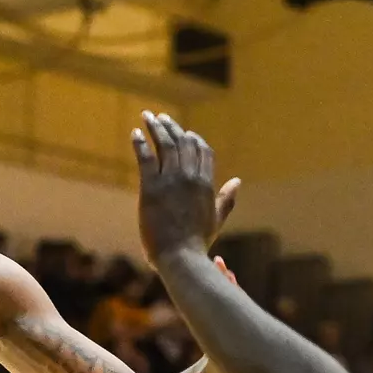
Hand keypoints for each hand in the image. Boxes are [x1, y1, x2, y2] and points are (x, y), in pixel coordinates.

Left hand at [132, 111, 239, 264]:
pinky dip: (140, 143)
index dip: (192, 138)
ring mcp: (171, 181)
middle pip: (182, 142)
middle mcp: (190, 177)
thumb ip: (227, 198)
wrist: (180, 257)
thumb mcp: (217, 218)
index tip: (183, 131)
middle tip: (160, 117)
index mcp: (206, 183)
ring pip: (164, 145)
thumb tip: (237, 181)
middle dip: (171, 126)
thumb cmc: (197, 242)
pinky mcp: (151, 188)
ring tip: (148, 116)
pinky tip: (135, 133)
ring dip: (155, 127)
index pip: (202, 150)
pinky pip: (145, 158)